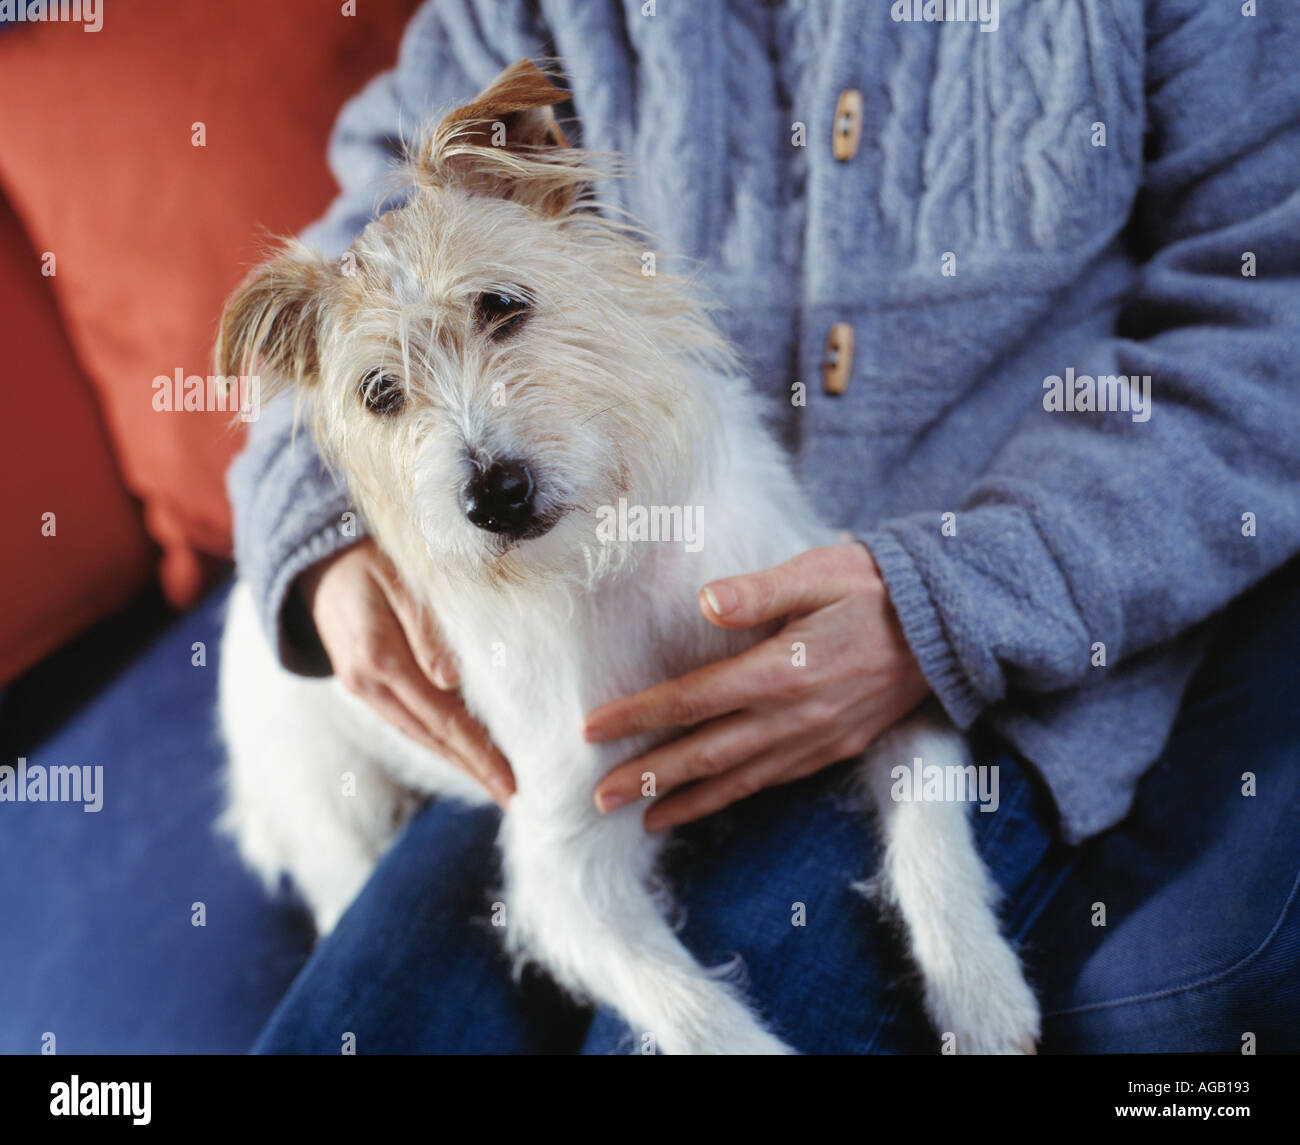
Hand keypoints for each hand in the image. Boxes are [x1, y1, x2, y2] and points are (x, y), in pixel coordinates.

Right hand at [299, 537, 514, 805]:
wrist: (320, 562)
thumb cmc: (370, 559)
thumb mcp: (401, 578)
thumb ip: (427, 626)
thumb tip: (451, 679)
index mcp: (377, 657)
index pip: (441, 716)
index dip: (477, 751)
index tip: (510, 780)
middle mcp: (365, 684)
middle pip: (431, 736)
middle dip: (474, 768)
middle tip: (515, 797)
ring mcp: (362, 690)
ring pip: (418, 735)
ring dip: (457, 762)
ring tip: (495, 784)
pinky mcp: (366, 689)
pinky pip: (408, 722)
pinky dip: (438, 742)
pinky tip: (461, 754)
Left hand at [587, 542, 928, 830]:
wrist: (947, 627)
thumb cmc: (874, 587)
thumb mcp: (818, 572)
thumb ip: (760, 590)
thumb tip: (706, 602)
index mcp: (781, 670)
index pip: (693, 700)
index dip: (640, 716)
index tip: (593, 730)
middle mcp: (794, 716)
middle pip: (705, 754)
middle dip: (648, 777)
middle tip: (597, 799)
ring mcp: (815, 740)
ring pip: (737, 780)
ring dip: (684, 801)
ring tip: (640, 819)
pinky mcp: (833, 750)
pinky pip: (771, 782)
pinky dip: (732, 798)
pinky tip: (707, 804)